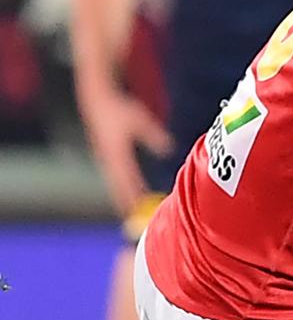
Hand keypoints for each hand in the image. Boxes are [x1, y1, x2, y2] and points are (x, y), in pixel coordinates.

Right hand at [81, 90, 172, 216]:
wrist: (97, 101)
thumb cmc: (120, 109)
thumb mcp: (140, 120)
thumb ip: (154, 136)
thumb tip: (168, 150)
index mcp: (116, 152)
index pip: (126, 177)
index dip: (133, 192)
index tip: (140, 206)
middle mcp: (108, 158)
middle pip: (117, 185)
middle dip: (124, 201)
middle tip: (132, 217)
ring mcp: (103, 157)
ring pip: (113, 181)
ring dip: (120, 194)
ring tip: (128, 209)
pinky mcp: (103, 154)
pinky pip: (112, 174)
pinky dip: (118, 184)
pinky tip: (124, 189)